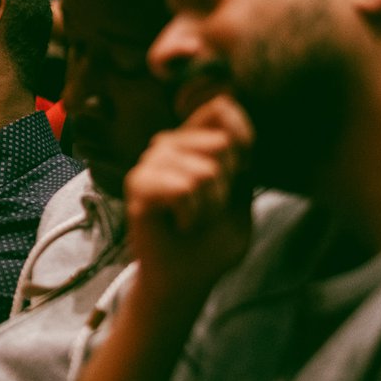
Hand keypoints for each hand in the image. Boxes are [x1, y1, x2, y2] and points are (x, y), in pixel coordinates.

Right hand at [124, 94, 255, 299]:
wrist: (188, 278)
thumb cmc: (213, 239)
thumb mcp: (241, 191)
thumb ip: (239, 152)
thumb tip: (225, 102)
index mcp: (194, 142)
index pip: (221, 109)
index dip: (242, 140)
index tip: (239, 177)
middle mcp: (168, 146)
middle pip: (220, 145)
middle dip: (227, 186)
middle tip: (209, 208)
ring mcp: (149, 164)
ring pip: (203, 171)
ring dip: (209, 206)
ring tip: (194, 219)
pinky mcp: (138, 186)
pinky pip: (182, 189)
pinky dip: (192, 215)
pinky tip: (181, 225)